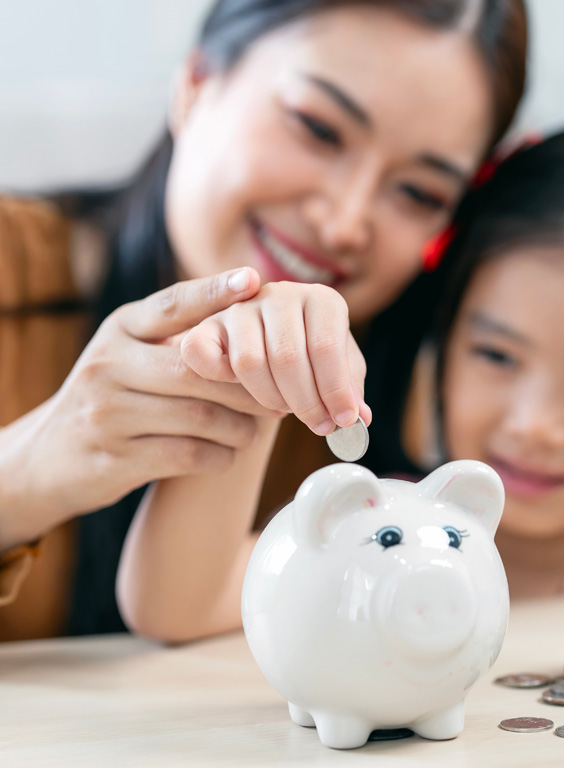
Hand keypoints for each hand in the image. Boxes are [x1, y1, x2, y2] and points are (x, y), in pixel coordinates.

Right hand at [0, 268, 282, 548]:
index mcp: (119, 330)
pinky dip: (220, 455)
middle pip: (197, 370)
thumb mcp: (130, 355)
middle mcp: (108, 365)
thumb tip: (250, 309)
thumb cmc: (113, 398)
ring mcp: (107, 413)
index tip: (253, 281)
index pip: (171, 305)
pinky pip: (187, 455)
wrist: (49, 458)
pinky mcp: (114, 458)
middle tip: (283, 397)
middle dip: (249, 387)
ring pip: (199, 417)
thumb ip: (178, 337)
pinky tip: (227, 452)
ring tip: (257, 428)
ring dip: (241, 427)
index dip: (214, 292)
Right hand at [181, 281, 370, 435]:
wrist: (274, 343)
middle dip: (307, 402)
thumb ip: (351, 391)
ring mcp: (240, 308)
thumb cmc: (315, 359)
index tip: (344, 420)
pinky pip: (201, 354)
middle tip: (319, 426)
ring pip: (249, 363)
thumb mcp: (341, 370)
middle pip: (287, 357)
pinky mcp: (207, 326)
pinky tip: (244, 392)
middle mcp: (280, 295)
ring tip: (287, 409)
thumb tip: (360, 418)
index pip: (326, 346)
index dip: (336, 390)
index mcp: (322, 299)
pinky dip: (220, 379)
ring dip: (271, 398)